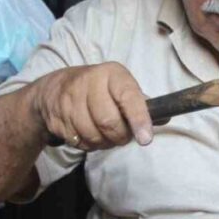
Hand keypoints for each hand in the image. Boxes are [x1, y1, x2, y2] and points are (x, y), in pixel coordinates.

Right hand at [33, 63, 152, 149]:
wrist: (54, 88)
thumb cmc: (98, 89)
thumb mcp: (119, 86)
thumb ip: (140, 102)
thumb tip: (165, 117)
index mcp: (111, 74)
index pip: (128, 96)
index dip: (138, 119)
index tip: (146, 139)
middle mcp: (88, 82)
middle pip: (109, 122)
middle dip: (120, 136)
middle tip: (122, 135)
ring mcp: (69, 100)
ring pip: (93, 135)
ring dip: (104, 143)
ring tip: (104, 134)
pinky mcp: (56, 118)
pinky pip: (78, 142)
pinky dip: (88, 145)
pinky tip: (89, 134)